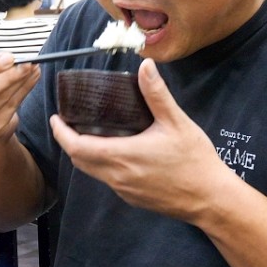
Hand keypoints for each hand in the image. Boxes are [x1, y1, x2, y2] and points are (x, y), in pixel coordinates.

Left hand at [49, 59, 237, 221]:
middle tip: (68, 123)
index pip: (76, 146)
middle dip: (68, 141)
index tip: (56, 118)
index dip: (61, 132)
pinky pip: (108, 180)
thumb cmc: (195, 162)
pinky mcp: (133, 198)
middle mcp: (117, 177)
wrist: (211, 200)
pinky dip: (101, 165)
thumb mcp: (176, 122)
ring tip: (87, 133)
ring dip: (84, 154)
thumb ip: (157, 94)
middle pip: (79, 160)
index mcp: (122, 156)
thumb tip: (145, 66)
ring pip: (92, 172)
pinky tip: (114, 152)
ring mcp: (124, 191)